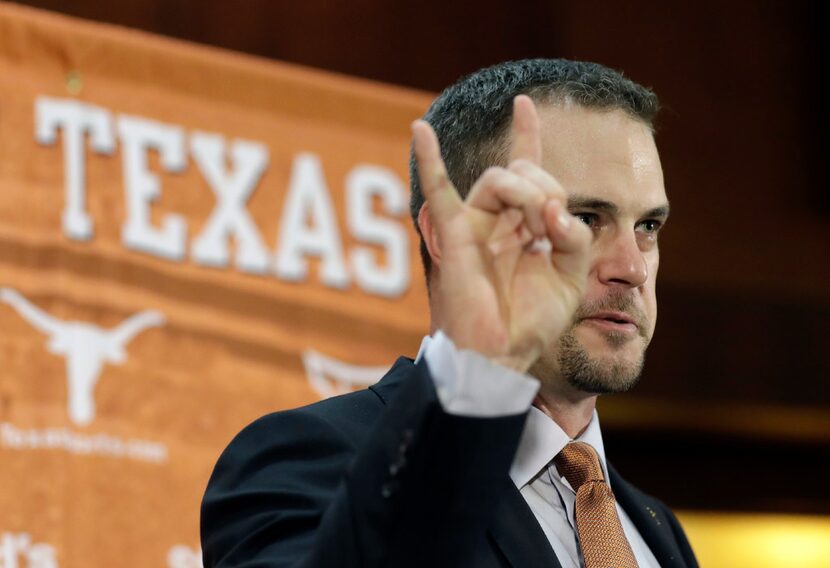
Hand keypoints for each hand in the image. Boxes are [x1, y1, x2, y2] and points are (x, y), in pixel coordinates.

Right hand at [412, 95, 590, 372]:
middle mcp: (499, 218)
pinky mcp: (456, 235)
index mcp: (526, 224)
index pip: (528, 169)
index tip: (524, 103)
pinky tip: (419, 128)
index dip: (527, 134)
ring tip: (536, 229)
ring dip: (528, 194)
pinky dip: (430, 159)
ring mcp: (476, 223)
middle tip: (552, 227)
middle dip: (548, 189)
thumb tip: (554, 209)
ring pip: (499, 177)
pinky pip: (439, 191)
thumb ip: (573, 237)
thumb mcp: (572, 276)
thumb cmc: (533, 320)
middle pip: (524, 170)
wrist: (504, 353)